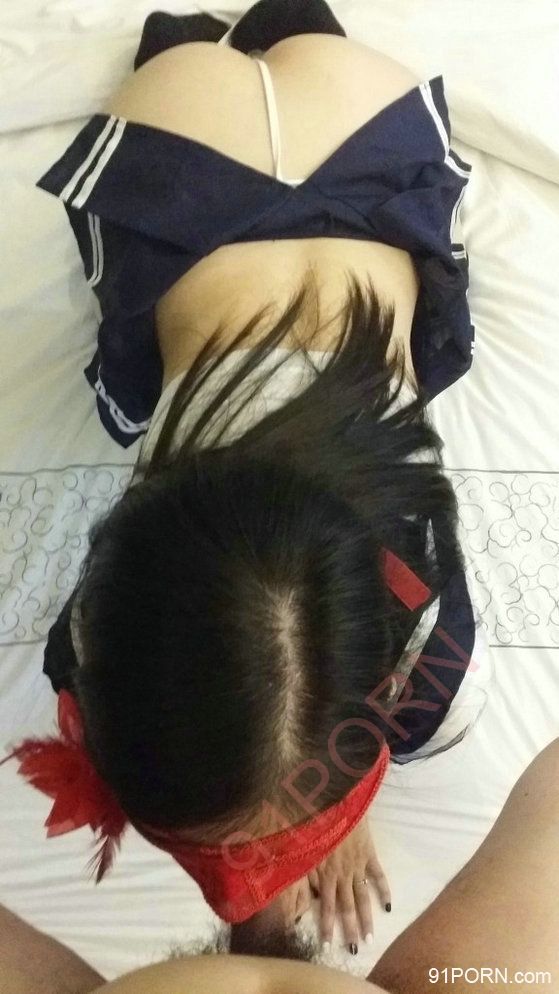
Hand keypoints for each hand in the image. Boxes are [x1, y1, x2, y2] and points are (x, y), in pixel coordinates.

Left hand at [308, 817, 390, 953]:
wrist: (338, 801)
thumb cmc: (317, 822)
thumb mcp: (305, 847)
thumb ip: (305, 870)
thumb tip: (305, 892)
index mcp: (325, 873)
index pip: (326, 906)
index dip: (326, 925)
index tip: (328, 945)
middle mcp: (343, 874)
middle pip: (347, 906)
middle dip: (350, 929)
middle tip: (354, 950)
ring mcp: (358, 865)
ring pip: (363, 897)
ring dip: (366, 917)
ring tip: (369, 937)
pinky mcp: (369, 854)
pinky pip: (378, 875)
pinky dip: (384, 890)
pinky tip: (388, 905)